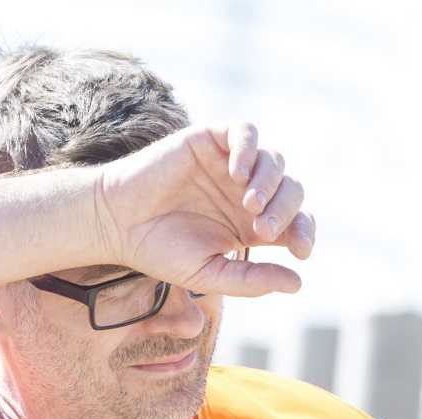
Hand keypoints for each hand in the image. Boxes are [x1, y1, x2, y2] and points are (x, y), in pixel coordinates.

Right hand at [94, 122, 313, 297]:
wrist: (117, 223)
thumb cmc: (160, 252)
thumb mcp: (208, 275)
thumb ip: (251, 280)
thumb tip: (298, 283)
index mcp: (251, 226)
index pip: (295, 223)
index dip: (304, 233)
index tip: (300, 251)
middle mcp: (246, 193)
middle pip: (291, 191)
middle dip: (286, 211)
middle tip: (263, 230)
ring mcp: (230, 164)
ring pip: (274, 161)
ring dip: (269, 183)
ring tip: (249, 205)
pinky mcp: (210, 139)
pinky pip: (245, 132)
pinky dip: (249, 148)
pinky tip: (237, 174)